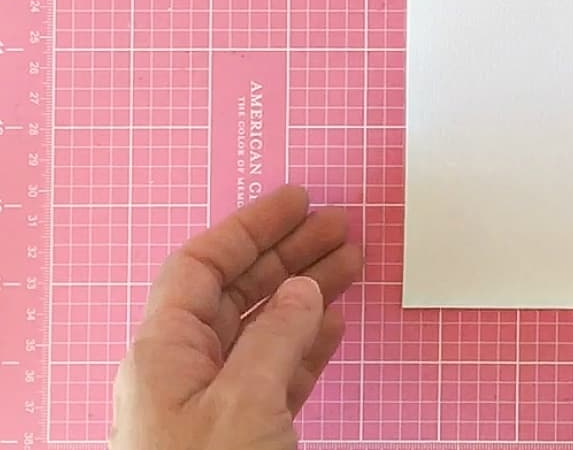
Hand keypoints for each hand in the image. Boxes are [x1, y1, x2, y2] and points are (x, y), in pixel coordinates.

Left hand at [110, 185, 363, 449]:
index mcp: (164, 351)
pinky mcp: (242, 433)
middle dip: (290, 254)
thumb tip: (303, 293)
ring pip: (264, 327)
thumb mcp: (244, 402)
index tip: (297, 201)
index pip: (202, 265)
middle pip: (238, 289)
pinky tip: (335, 324)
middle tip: (340, 227)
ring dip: (308, 294)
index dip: (249, 227)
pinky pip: (276, 370)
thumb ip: (276, 338)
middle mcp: (183, 369)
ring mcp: (211, 403)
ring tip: (353, 265)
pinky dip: (308, 343)